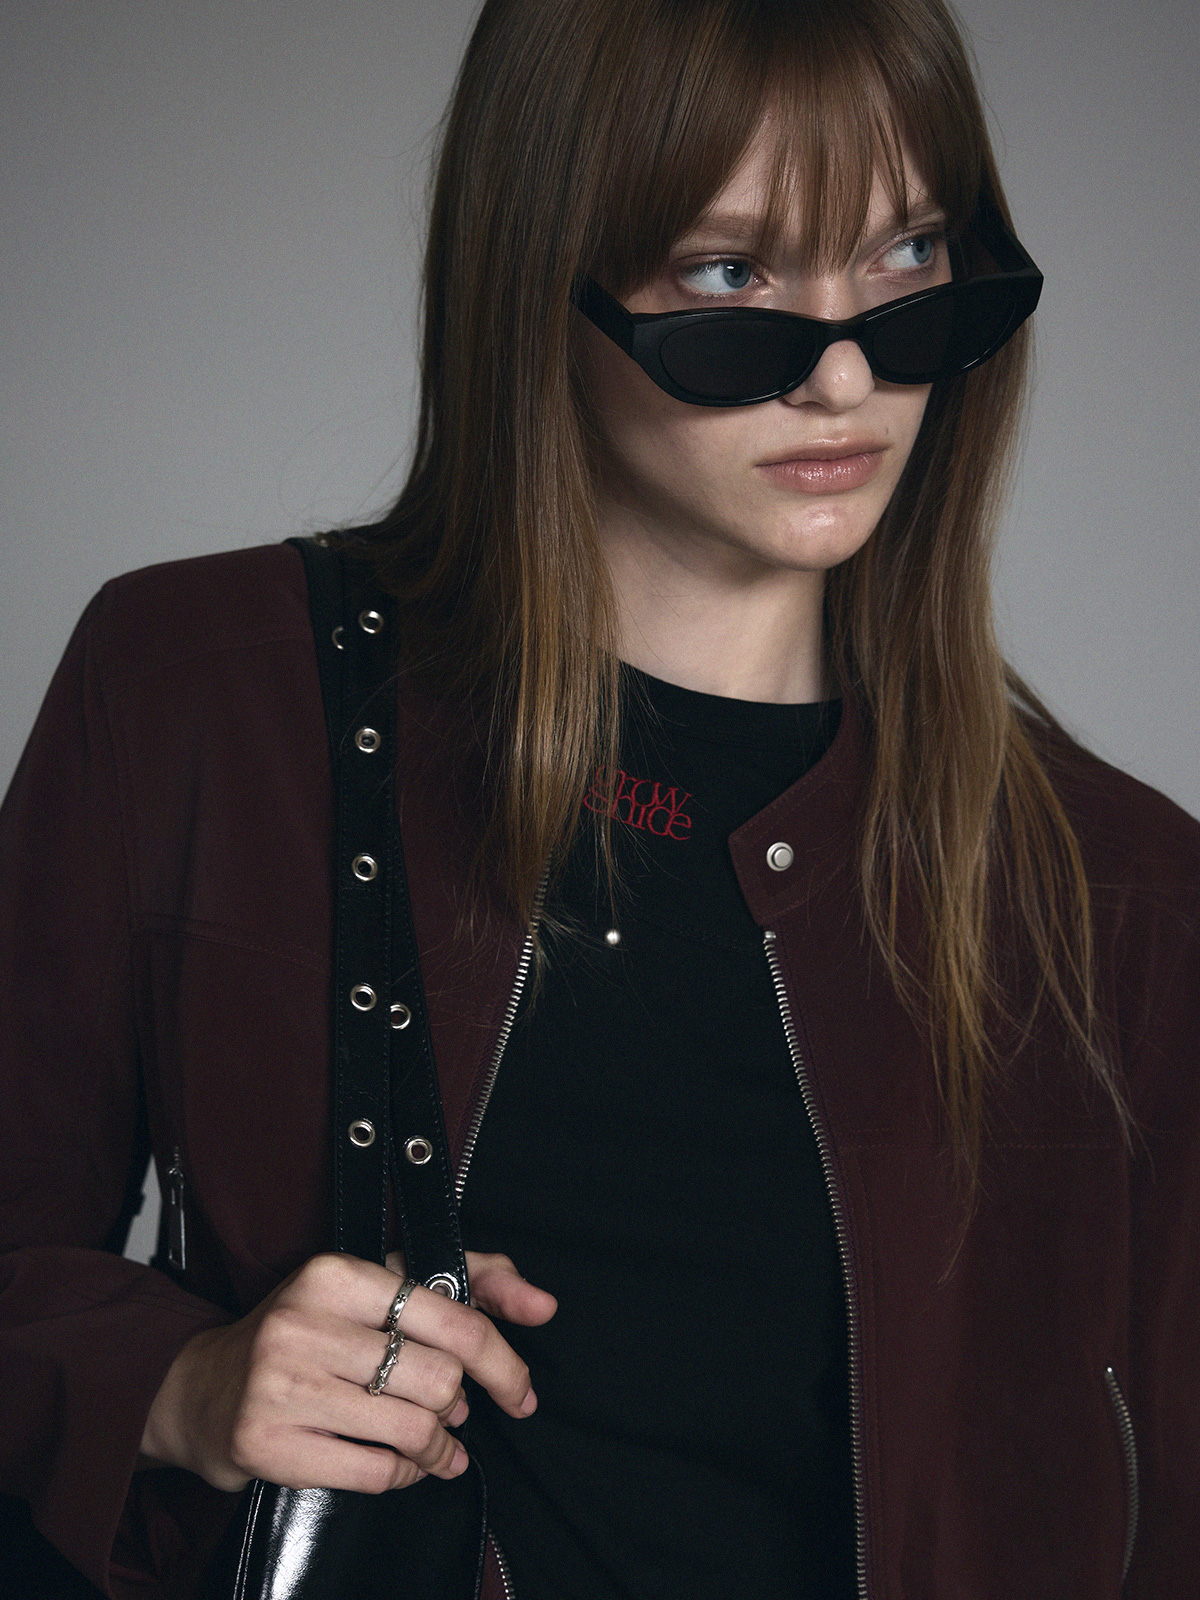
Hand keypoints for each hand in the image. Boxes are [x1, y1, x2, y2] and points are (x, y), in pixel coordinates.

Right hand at [138, 1251, 556, 1492]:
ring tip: (433, 1447)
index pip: (451, 1319)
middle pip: (437, 1382)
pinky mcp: (267, 1445)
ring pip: (411, 1431)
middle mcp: (305, 1324)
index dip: (502, 1362)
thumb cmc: (305, 1332)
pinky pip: (373, 1473)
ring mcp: (283, 1386)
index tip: (520, 1390)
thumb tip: (543, 1304)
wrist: (201, 1388)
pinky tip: (397, 1464)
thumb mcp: (377, 1287)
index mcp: (336, 1274)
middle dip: (456, 1409)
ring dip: (436, 1450)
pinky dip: (400, 1476)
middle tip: (451, 1415)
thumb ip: (470, 1280)